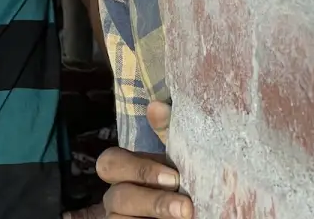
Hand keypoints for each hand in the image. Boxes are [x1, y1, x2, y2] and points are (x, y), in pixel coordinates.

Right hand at [93, 103, 191, 218]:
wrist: (202, 210)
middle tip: (183, 200)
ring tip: (186, 214)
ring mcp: (120, 218)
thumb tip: (156, 105)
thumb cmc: (187, 188)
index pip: (111, 162)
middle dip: (151, 196)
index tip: (175, 175)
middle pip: (117, 195)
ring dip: (155, 211)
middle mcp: (118, 196)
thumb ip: (168, 136)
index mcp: (128, 172)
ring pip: (120, 217)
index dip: (139, 168)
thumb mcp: (180, 164)